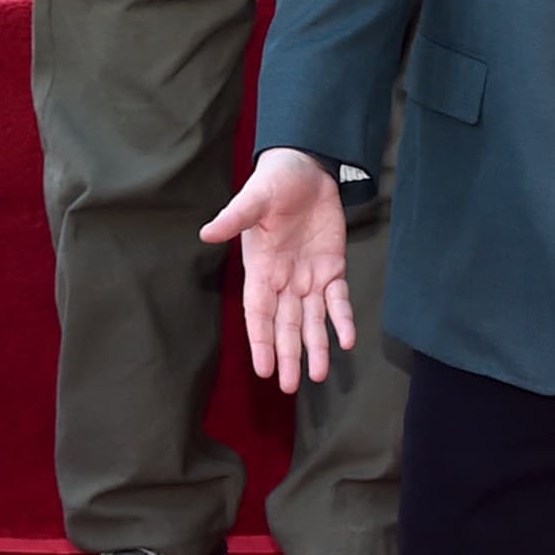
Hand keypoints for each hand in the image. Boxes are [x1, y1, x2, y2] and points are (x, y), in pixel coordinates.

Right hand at [200, 146, 355, 390]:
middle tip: (287, 386)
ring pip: (312, 320)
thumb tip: (207, 233)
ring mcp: (309, 276)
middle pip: (285, 325)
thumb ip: (235, 218)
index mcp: (260, 268)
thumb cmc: (275, 182)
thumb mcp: (254, 198)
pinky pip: (338, 300)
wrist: (308, 168)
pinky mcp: (332, 268)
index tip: (263, 368)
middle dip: (287, 355)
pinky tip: (347, 340)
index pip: (259, 313)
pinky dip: (342, 319)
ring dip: (315, 347)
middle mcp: (283, 280)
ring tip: (318, 375)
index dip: (261, 340)